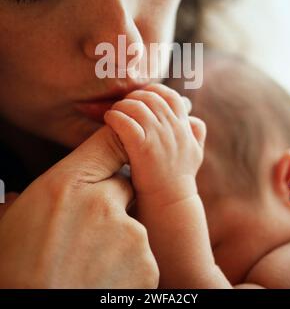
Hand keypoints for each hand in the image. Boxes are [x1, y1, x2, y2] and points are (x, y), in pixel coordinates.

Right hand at [0, 125, 158, 287]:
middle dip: (112, 200)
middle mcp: (103, 202)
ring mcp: (130, 234)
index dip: (115, 145)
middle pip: (125, 183)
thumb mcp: (9, 223)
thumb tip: (15, 197)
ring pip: (134, 221)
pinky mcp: (146, 265)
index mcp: (67, 184)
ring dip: (120, 235)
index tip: (116, 150)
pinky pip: (143, 253)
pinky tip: (103, 277)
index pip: (110, 141)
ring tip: (90, 261)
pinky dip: (129, 262)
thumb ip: (26, 198)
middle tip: (88, 227)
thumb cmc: (14, 273)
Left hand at [104, 83, 205, 203]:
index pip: (171, 96)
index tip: (141, 97)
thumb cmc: (177, 179)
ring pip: (137, 107)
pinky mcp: (144, 149)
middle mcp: (174, 129)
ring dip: (122, 106)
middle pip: (151, 99)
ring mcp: (160, 138)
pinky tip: (109, 120)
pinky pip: (125, 122)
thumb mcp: (195, 154)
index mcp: (185, 128)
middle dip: (134, 98)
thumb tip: (194, 119)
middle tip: (123, 106)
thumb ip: (196, 134)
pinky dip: (115, 117)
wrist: (170, 204)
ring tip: (114, 113)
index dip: (153, 92)